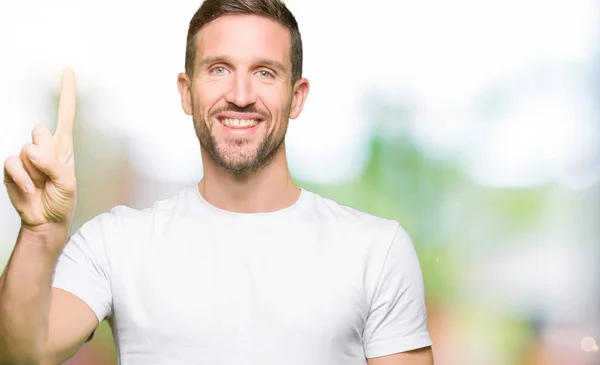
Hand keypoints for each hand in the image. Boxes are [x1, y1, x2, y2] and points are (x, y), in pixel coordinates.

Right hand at [3, 68, 77, 230]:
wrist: (46, 220)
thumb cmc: (62, 201)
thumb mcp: (68, 184)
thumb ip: (54, 165)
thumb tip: (31, 151)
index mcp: (64, 148)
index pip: (65, 115)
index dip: (66, 93)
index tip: (68, 71)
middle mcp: (45, 148)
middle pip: (41, 131)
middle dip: (46, 153)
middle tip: (50, 174)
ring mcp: (27, 157)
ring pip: (27, 147)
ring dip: (36, 169)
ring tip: (42, 184)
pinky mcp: (12, 167)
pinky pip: (13, 162)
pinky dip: (23, 177)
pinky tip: (31, 188)